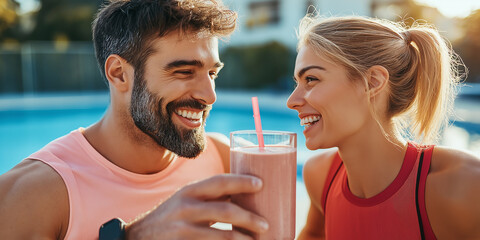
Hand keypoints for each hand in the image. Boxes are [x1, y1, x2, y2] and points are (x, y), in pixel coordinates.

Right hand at [125, 174, 268, 239]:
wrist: (138, 237)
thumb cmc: (172, 216)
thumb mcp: (187, 200)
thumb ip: (210, 197)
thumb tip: (245, 194)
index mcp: (189, 191)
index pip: (219, 182)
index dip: (241, 181)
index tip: (260, 184)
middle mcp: (186, 207)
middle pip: (225, 210)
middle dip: (249, 218)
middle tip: (265, 225)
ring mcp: (183, 229)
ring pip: (222, 236)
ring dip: (243, 239)